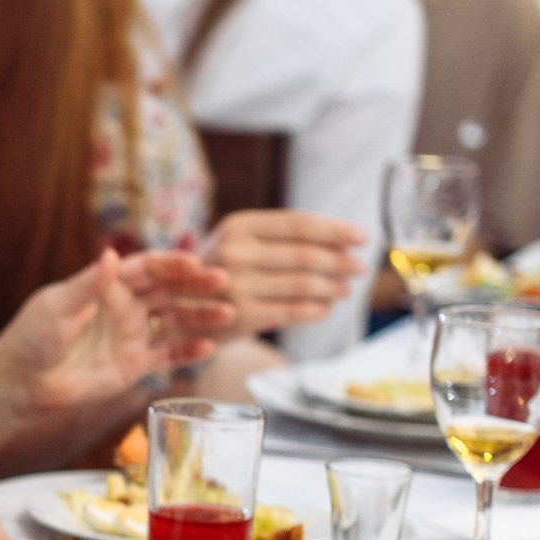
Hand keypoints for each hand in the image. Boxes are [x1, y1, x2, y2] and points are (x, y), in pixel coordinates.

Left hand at [1, 250, 225, 413]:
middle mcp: (124, 307)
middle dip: (196, 285)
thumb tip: (110, 255)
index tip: (195, 263)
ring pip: (175, 320)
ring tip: (228, 314)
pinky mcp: (133, 364)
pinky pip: (167, 355)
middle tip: (224, 282)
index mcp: (107, 285)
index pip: (147, 267)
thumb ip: (88, 285)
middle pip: (168, 290)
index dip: (172, 263)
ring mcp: (131, 335)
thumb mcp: (57, 307)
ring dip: (201, 315)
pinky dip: (188, 352)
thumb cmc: (31, 339)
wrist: (22, 383)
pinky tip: (210, 347)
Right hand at [202, 209, 366, 335]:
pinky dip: (317, 310)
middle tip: (359, 268)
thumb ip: (281, 239)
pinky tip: (326, 308)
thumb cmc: (220, 273)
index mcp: (238, 226)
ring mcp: (236, 285)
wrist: (178, 311)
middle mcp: (234, 252)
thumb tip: (344, 242)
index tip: (361, 237)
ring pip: (304, 284)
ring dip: (333, 287)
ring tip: (345, 289)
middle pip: (305, 255)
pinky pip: (293, 311)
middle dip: (341, 262)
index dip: (335, 230)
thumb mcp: (238, 244)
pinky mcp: (241, 316)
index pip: (298, 224)